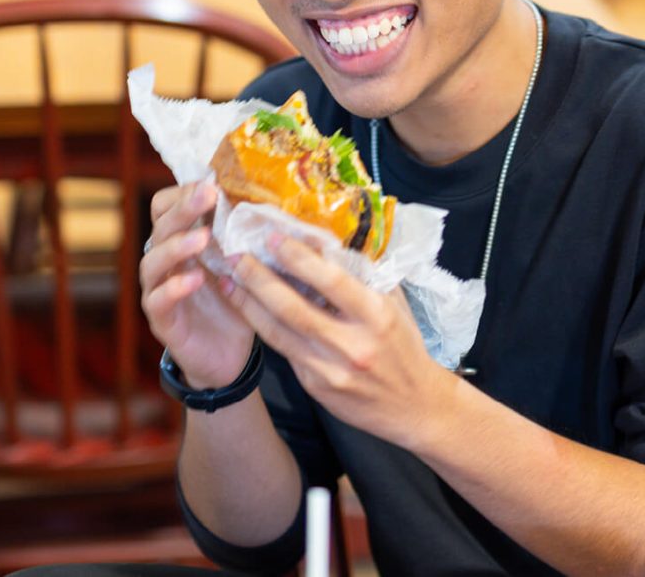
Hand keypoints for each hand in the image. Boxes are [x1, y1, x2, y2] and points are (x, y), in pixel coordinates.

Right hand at [140, 181, 253, 388]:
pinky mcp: (163, 320)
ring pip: (153, 261)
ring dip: (176, 246)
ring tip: (202, 239)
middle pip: (161, 226)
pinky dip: (175, 288)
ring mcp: (159, 290)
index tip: (211, 181)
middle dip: (184, 208)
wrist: (230, 357)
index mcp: (181, 241)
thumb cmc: (236, 302)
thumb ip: (243, 236)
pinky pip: (158, 300)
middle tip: (208, 194)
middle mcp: (165, 261)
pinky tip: (195, 279)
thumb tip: (269, 196)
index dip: (183, 192)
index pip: (165, 206)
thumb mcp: (242, 264)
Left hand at [226, 233, 458, 447]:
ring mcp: (331, 369)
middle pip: (293, 308)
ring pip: (279, 332)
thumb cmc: (404, 346)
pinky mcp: (316, 387)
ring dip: (249, 304)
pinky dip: (265, 327)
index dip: (298, 258)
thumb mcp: (394, 305)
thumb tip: (325, 243)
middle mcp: (352, 344)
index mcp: (376, 315)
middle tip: (236, 256)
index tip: (273, 237)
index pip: (331, 281)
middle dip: (259, 279)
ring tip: (230, 281)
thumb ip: (364, 276)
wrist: (415, 406)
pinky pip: (286, 351)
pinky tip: (250, 310)